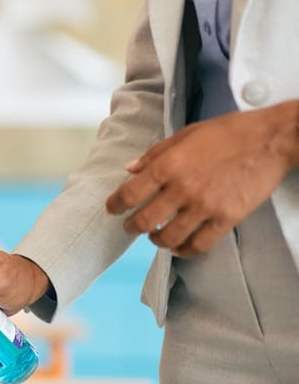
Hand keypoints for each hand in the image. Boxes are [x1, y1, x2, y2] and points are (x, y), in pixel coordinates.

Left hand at [107, 102, 298, 256]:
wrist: (271, 140)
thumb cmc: (228, 132)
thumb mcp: (185, 135)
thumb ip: (154, 155)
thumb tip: (129, 170)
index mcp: (168, 165)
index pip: (129, 194)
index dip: (115, 205)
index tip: (112, 209)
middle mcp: (182, 188)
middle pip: (144, 221)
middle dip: (131, 227)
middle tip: (130, 227)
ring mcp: (205, 206)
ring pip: (169, 238)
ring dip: (156, 240)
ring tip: (155, 236)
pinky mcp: (226, 218)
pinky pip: (199, 245)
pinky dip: (184, 250)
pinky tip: (179, 247)